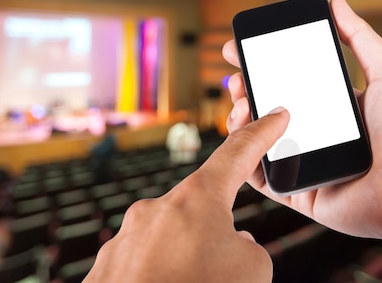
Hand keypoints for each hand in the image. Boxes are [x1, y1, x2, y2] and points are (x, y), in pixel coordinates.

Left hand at [83, 108, 290, 282]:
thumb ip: (246, 245)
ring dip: (187, 267)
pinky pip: (144, 269)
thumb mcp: (254, 270)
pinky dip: (160, 281)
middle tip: (221, 272)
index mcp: (195, 199)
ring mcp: (126, 238)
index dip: (261, 134)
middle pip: (201, 214)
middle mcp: (156, 210)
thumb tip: (226, 243)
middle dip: (216, 240)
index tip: (276, 115)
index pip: (236, 155)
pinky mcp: (105, 270)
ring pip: (172, 246)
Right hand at [222, 0, 381, 241]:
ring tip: (241, 106)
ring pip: (259, 141)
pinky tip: (243, 138)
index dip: (262, 67)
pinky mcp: (298, 191)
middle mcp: (315, 133)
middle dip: (246, 91)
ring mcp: (304, 162)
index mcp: (331, 108)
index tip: (241, 52)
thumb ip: (360, 37)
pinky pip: (263, 177)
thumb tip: (337, 4)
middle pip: (268, 109)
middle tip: (236, 80)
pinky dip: (246, 159)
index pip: (288, 83)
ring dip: (242, 121)